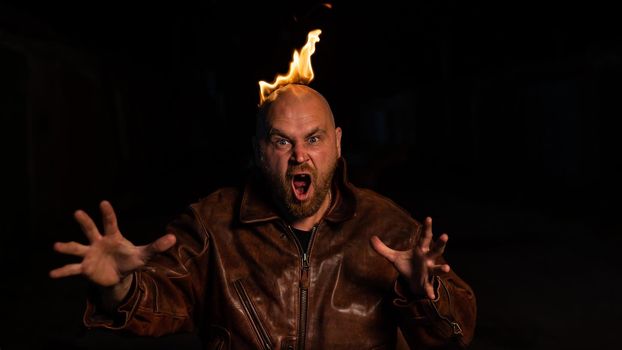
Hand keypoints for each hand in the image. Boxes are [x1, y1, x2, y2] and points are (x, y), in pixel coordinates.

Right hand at [50, 200, 175, 286]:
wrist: (118, 276)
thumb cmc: (129, 260)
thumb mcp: (144, 255)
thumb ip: (156, 247)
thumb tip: (173, 238)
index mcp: (113, 237)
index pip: (110, 223)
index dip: (108, 213)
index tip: (103, 202)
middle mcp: (98, 242)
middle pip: (90, 230)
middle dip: (85, 222)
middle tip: (78, 212)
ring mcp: (89, 254)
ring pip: (77, 248)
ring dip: (67, 247)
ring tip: (56, 246)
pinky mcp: (85, 268)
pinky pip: (72, 269)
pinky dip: (63, 271)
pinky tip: (52, 274)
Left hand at [371, 217, 449, 299]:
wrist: (412, 282)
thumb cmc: (407, 266)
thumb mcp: (393, 257)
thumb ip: (382, 249)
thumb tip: (371, 238)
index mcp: (421, 250)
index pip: (425, 237)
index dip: (427, 228)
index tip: (428, 218)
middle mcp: (428, 259)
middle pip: (436, 250)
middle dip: (440, 244)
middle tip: (445, 235)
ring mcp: (429, 271)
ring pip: (437, 269)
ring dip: (442, 268)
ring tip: (447, 268)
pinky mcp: (426, 283)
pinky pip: (428, 287)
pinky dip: (430, 291)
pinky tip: (431, 296)